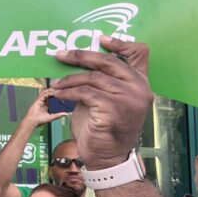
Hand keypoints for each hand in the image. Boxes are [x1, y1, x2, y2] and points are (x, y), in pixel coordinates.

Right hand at [26, 88, 69, 128]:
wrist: (33, 121)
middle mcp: (44, 102)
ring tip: (57, 89)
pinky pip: (43, 95)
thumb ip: (58, 115)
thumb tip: (67, 114)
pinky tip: (52, 92)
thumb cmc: (41, 120)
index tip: (63, 94)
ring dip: (51, 91)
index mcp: (47, 106)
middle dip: (54, 91)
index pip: (52, 99)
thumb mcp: (52, 117)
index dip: (57, 96)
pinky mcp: (38, 100)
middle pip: (49, 94)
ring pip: (46, 93)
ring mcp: (40, 100)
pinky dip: (48, 93)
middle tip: (61, 89)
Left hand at [49, 36, 151, 169]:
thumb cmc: (104, 129)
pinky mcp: (113, 108)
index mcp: (141, 82)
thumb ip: (102, 81)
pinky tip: (59, 94)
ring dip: (69, 79)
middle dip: (81, 56)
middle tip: (60, 55)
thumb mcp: (106, 100)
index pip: (139, 52)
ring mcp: (128, 98)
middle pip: (108, 61)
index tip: (100, 39)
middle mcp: (139, 88)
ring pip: (93, 78)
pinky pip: (85, 93)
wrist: (106, 157)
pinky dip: (68, 93)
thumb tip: (77, 62)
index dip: (120, 43)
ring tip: (56, 83)